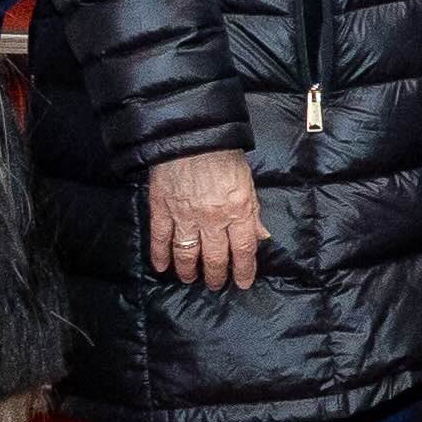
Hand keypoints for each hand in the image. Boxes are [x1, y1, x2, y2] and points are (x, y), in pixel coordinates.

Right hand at [145, 149, 265, 289]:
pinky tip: (162, 268)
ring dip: (189, 270)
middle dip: (216, 275)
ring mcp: (185, 216)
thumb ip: (253, 212)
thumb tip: (261, 237)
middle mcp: (213, 219)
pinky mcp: (162, 209)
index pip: (244, 250)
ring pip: (187, 253)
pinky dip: (160, 256)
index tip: (243, 283)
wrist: (192, 136)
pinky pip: (160, 239)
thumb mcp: (247, 183)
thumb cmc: (224, 156)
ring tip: (190, 279)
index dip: (244, 270)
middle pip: (216, 256)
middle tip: (215, 285)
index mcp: (238, 211)